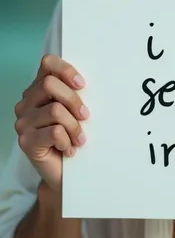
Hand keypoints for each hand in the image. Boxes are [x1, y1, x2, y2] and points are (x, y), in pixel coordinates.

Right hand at [14, 55, 88, 191]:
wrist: (65, 174)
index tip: (83, 84)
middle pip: (50, 85)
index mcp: (38, 90)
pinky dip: (68, 141)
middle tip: (86, 117)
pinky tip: (69, 149)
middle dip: (74, 100)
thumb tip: (89, 82)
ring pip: (55, 110)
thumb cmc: (72, 138)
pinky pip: (54, 132)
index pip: (47, 63)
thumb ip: (74, 94)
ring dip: (74, 126)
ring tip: (79, 139)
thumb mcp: (75, 112)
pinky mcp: (26, 142)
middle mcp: (26, 104)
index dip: (66, 70)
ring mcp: (23, 123)